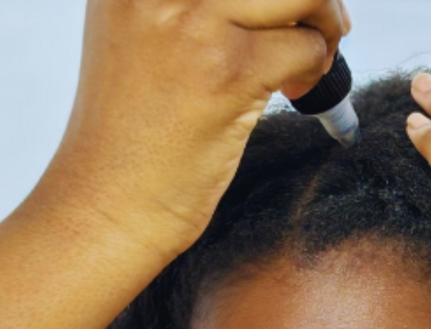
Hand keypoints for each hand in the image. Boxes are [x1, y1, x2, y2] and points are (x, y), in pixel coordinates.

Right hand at [29, 0, 350, 260]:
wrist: (106, 206)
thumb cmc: (126, 139)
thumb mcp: (137, 38)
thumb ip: (183, 5)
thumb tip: (258, 1)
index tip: (280, 10)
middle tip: (313, 27)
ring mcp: (195, 24)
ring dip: (323, 23)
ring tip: (309, 61)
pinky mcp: (229, 73)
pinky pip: (306, 46)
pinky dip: (316, 69)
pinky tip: (296, 92)